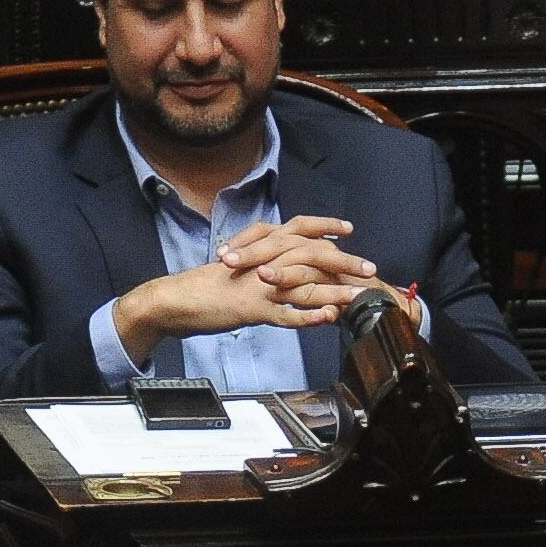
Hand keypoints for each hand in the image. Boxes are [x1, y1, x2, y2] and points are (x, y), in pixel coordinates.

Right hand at [119, 217, 375, 352]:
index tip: (349, 231)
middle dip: (344, 262)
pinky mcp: (250, 308)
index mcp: (260, 247)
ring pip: (303, 283)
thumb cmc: (208, 286)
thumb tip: (285, 263)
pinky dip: (308, 317)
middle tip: (370, 270)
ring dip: (335, 290)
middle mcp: (263, 260)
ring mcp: (258, 284)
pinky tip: (328, 319)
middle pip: (311, 254)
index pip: (298, 227)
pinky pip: (284, 313)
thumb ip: (263, 260)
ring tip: (359, 297)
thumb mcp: (240, 266)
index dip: (325, 227)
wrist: (175, 299)